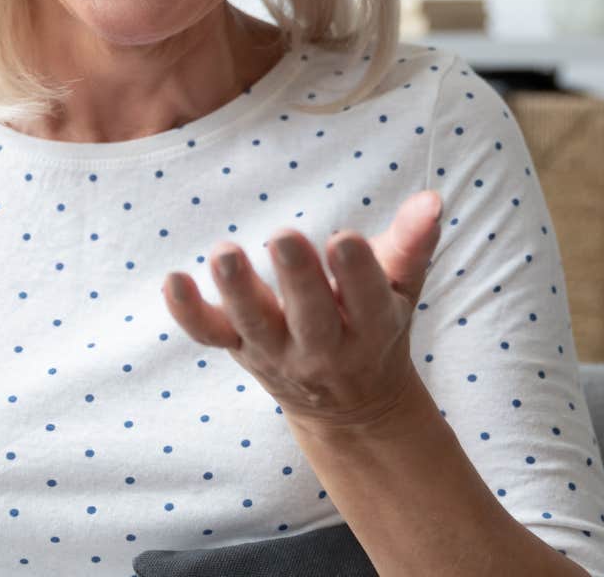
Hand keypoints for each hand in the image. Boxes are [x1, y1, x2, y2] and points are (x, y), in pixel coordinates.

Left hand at [161, 190, 445, 430]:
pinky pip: (211, 335)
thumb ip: (412, 244)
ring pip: (256, 325)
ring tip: (224, 254)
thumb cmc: (376, 324)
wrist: (350, 404)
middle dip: (297, 279)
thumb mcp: (401, 289)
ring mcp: (276, 351)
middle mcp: (323, 346)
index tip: (344, 238)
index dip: (357, 271)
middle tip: (284, 237)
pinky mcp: (239, 349)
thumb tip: (431, 199)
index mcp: (371, 326)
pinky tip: (172, 281)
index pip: (367, 298)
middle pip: (311, 316)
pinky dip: (189, 313)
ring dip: (238, 291)